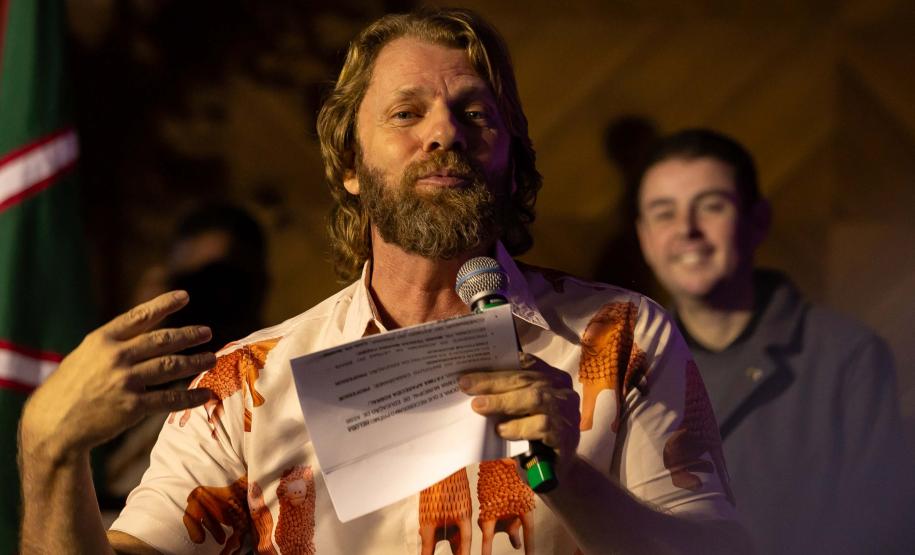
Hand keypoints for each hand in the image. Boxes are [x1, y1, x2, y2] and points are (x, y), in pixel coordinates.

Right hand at [21, 291, 215, 460]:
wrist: (51, 425)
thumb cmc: (68, 389)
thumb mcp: (84, 356)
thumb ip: (113, 345)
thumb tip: (146, 332)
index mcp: (101, 340)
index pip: (139, 316)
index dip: (164, 304)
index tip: (184, 296)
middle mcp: (115, 356)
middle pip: (162, 341)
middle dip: (188, 335)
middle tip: (207, 333)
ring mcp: (125, 381)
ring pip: (171, 367)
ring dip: (196, 362)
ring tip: (211, 358)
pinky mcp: (132, 406)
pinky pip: (170, 399)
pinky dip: (191, 397)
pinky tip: (206, 394)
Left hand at [459, 353, 580, 462]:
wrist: (555, 472)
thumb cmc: (532, 434)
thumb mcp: (520, 410)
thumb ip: (507, 394)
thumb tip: (473, 382)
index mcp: (552, 377)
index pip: (526, 363)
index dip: (499, 362)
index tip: (473, 364)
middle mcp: (562, 390)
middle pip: (526, 379)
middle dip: (493, 381)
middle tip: (466, 385)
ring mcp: (567, 411)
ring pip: (534, 398)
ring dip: (503, 402)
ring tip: (478, 406)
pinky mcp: (566, 434)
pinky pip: (540, 425)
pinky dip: (517, 427)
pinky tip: (500, 431)